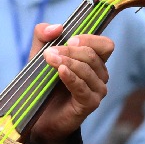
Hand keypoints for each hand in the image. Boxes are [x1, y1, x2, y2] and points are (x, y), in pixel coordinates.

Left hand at [26, 25, 113, 143]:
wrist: (38, 116)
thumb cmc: (43, 84)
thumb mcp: (39, 55)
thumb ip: (43, 36)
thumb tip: (57, 27)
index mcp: (94, 61)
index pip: (105, 45)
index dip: (90, 39)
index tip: (69, 40)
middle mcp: (100, 75)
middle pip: (93, 55)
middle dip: (70, 51)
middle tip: (49, 53)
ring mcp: (97, 90)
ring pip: (89, 69)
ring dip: (68, 62)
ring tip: (49, 60)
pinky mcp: (90, 104)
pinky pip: (84, 88)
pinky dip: (72, 77)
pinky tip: (61, 72)